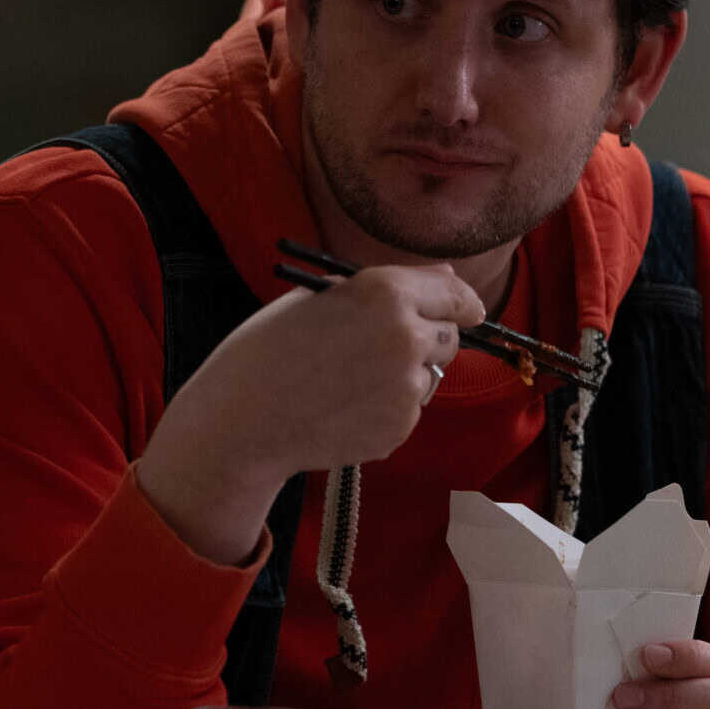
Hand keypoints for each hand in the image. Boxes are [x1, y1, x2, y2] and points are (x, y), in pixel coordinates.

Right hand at [138, 265, 483, 562]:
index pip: (456, 294)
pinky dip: (386, 408)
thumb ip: (385, 287)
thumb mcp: (319, 298)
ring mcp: (406, 387)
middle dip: (427, 338)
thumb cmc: (268, 349)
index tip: (467, 309)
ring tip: (349, 380)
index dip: (463, 302)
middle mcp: (406, 336)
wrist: (242, 418)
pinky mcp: (400, 427)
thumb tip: (448, 281)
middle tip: (381, 347)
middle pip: (449, 336)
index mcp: (385, 292)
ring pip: (429, 375)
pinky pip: (408, 410)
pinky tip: (344, 406)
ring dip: (405, 374)